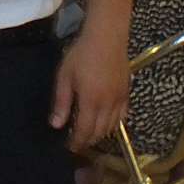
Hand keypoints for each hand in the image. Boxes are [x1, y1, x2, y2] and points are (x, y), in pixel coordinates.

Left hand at [51, 28, 129, 152]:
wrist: (107, 36)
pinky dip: (114, 123)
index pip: (84, 130)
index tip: (70, 147)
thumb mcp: (65, 76)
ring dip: (100, 134)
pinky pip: (123, 115)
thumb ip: (62, 102)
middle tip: (78, 142)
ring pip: (112, 126)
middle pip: (99, 132)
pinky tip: (106, 122)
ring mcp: (119, 99)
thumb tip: (56, 125)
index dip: (77, 142)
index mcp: (91, 101)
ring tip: (90, 134)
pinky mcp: (127, 92)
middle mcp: (108, 104)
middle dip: (88, 140)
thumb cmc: (81, 54)